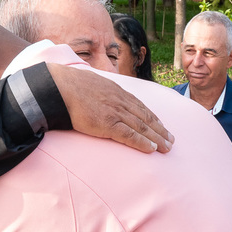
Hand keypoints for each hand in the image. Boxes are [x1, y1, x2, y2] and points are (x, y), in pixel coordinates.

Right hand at [48, 63, 172, 152]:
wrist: (59, 87)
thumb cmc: (70, 86)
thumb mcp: (91, 83)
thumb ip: (100, 91)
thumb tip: (97, 96)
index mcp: (117, 92)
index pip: (140, 106)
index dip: (153, 118)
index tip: (162, 126)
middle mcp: (120, 101)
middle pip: (146, 117)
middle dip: (160, 130)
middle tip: (171, 141)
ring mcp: (115, 112)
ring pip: (142, 127)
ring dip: (156, 138)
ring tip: (166, 148)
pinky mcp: (107, 123)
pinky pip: (129, 135)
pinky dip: (142, 142)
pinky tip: (151, 149)